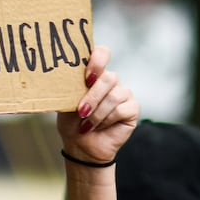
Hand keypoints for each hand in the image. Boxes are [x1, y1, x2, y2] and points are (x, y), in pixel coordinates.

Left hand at [55, 45, 137, 164]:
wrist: (80, 146)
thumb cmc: (72, 122)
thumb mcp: (67, 101)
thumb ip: (72, 85)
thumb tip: (67, 74)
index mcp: (94, 73)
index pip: (102, 53)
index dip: (97, 60)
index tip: (86, 76)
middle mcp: (111, 81)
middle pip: (109, 77)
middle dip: (92, 96)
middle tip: (81, 111)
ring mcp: (123, 94)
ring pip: (114, 95)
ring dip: (97, 113)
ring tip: (86, 125)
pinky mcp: (132, 108)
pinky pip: (121, 109)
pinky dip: (107, 119)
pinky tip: (99, 127)